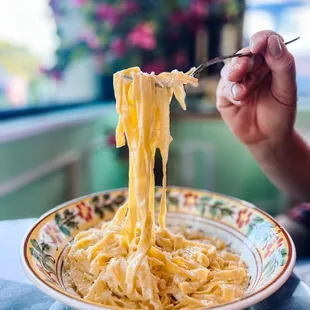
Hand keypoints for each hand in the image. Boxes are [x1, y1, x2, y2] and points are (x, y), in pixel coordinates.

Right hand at [216, 30, 296, 146]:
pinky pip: (223, 86)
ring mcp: (236, 81)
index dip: (260, 39)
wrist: (267, 137)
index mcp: (270, 63)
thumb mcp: (287, 88)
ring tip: (242, 94)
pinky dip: (230, 92)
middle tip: (242, 71)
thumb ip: (282, 64)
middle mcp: (252, 69)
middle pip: (243, 55)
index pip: (265, 42)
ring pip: (229, 70)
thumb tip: (272, 42)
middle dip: (242, 63)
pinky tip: (240, 101)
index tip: (258, 45)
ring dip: (235, 79)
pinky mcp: (224, 94)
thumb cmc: (280, 112)